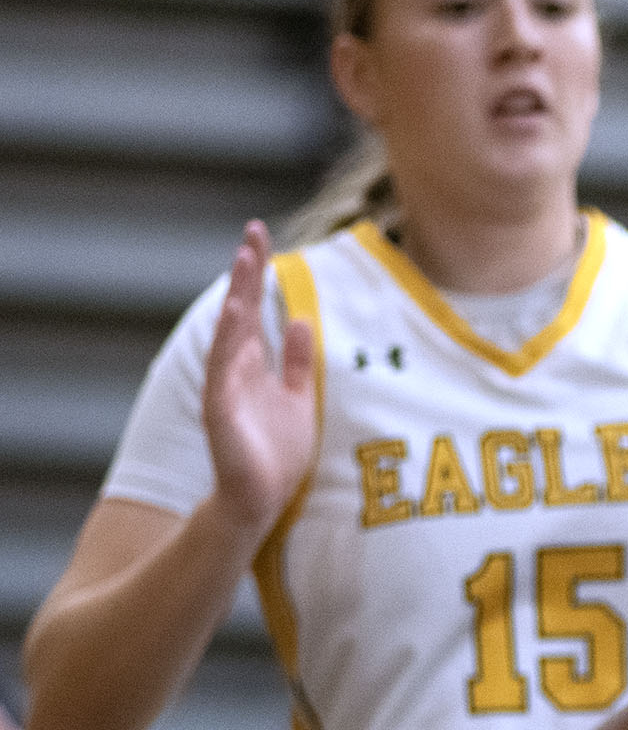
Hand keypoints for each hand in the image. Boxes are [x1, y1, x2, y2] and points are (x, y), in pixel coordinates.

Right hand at [202, 222, 316, 536]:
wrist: (258, 498)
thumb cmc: (276, 451)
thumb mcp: (299, 398)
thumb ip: (298, 362)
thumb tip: (303, 322)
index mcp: (255, 363)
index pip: (255, 309)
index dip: (258, 274)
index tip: (262, 237)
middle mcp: (236, 367)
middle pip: (241, 309)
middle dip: (248, 272)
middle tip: (253, 231)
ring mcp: (225, 386)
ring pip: (231, 332)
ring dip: (237, 295)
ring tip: (244, 261)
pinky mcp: (221, 409)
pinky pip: (223, 369)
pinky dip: (227, 341)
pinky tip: (233, 314)